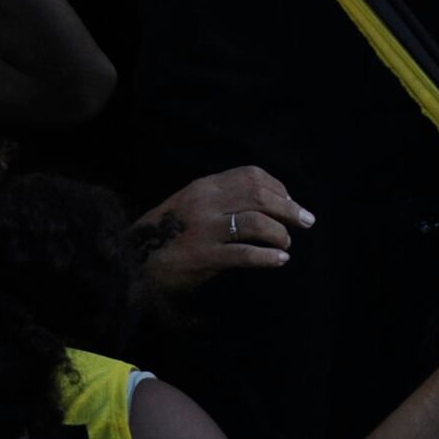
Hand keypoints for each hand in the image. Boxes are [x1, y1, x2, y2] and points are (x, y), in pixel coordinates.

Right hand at [133, 163, 319, 290]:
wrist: (132, 263)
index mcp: (204, 187)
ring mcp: (204, 229)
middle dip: (288, 208)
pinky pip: (244, 253)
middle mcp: (206, 202)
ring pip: (256, 222)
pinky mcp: (202, 256)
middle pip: (259, 195)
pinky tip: (280, 260)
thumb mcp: (192, 207)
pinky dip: (267, 256)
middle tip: (306, 221)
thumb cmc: (168, 236)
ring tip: (286, 243)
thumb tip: (267, 204)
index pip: (251, 175)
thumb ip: (222, 200)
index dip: (278, 188)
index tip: (291, 202)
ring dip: (279, 233)